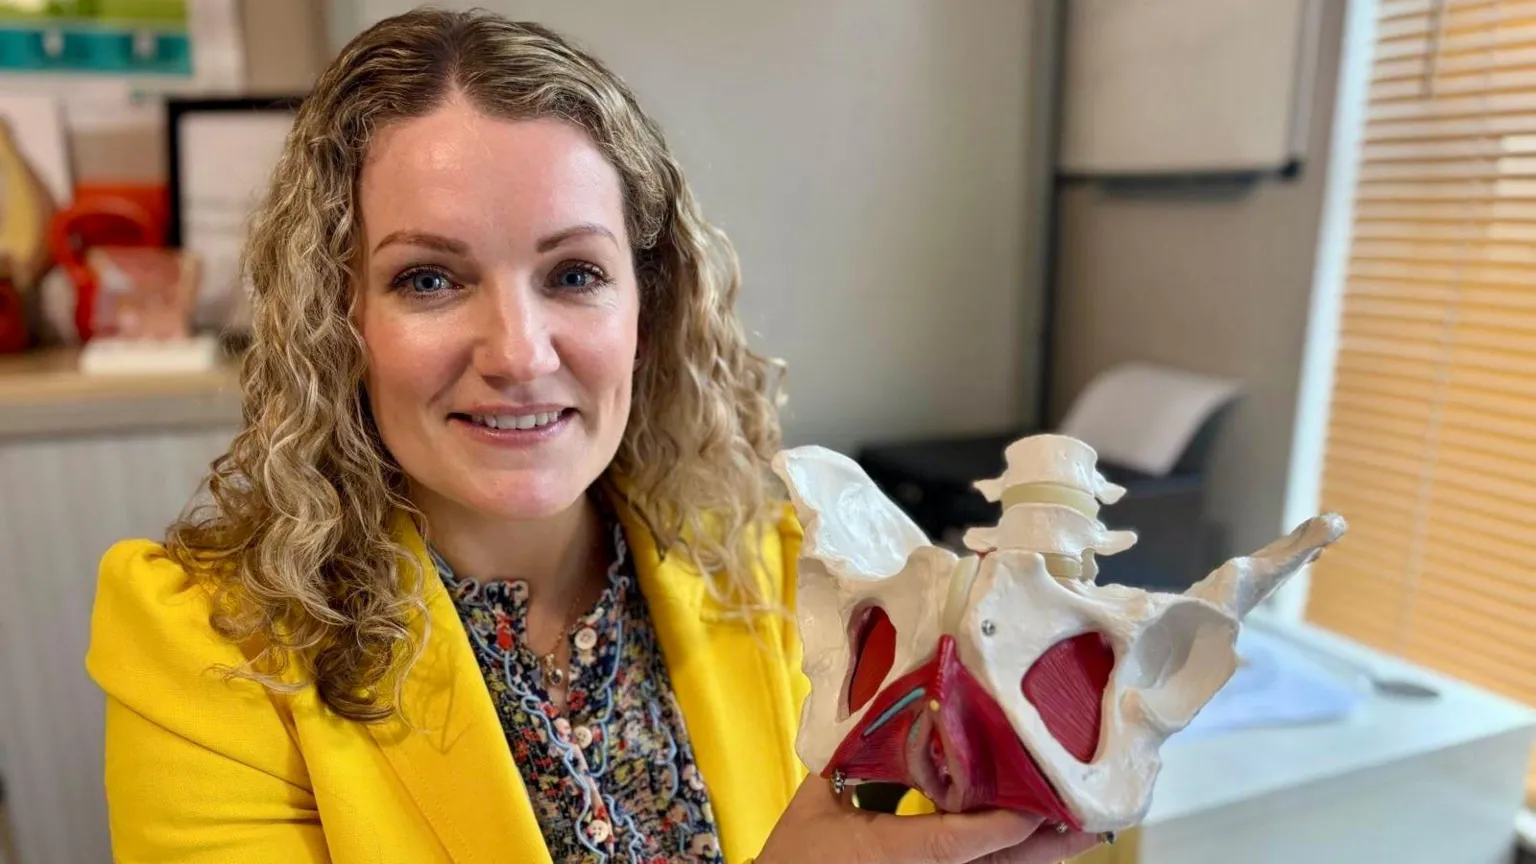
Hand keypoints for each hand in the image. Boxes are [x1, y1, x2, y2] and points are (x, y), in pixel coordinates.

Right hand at [756, 776, 1104, 863]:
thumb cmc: (795, 857)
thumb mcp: (817, 801)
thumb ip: (851, 755)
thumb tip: (883, 703)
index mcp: (892, 853)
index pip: (955, 842)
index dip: (1000, 824)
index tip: (1037, 803)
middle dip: (1046, 844)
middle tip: (1088, 820)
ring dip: (1038, 852)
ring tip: (1077, 828)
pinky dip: (1010, 853)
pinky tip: (1034, 839)